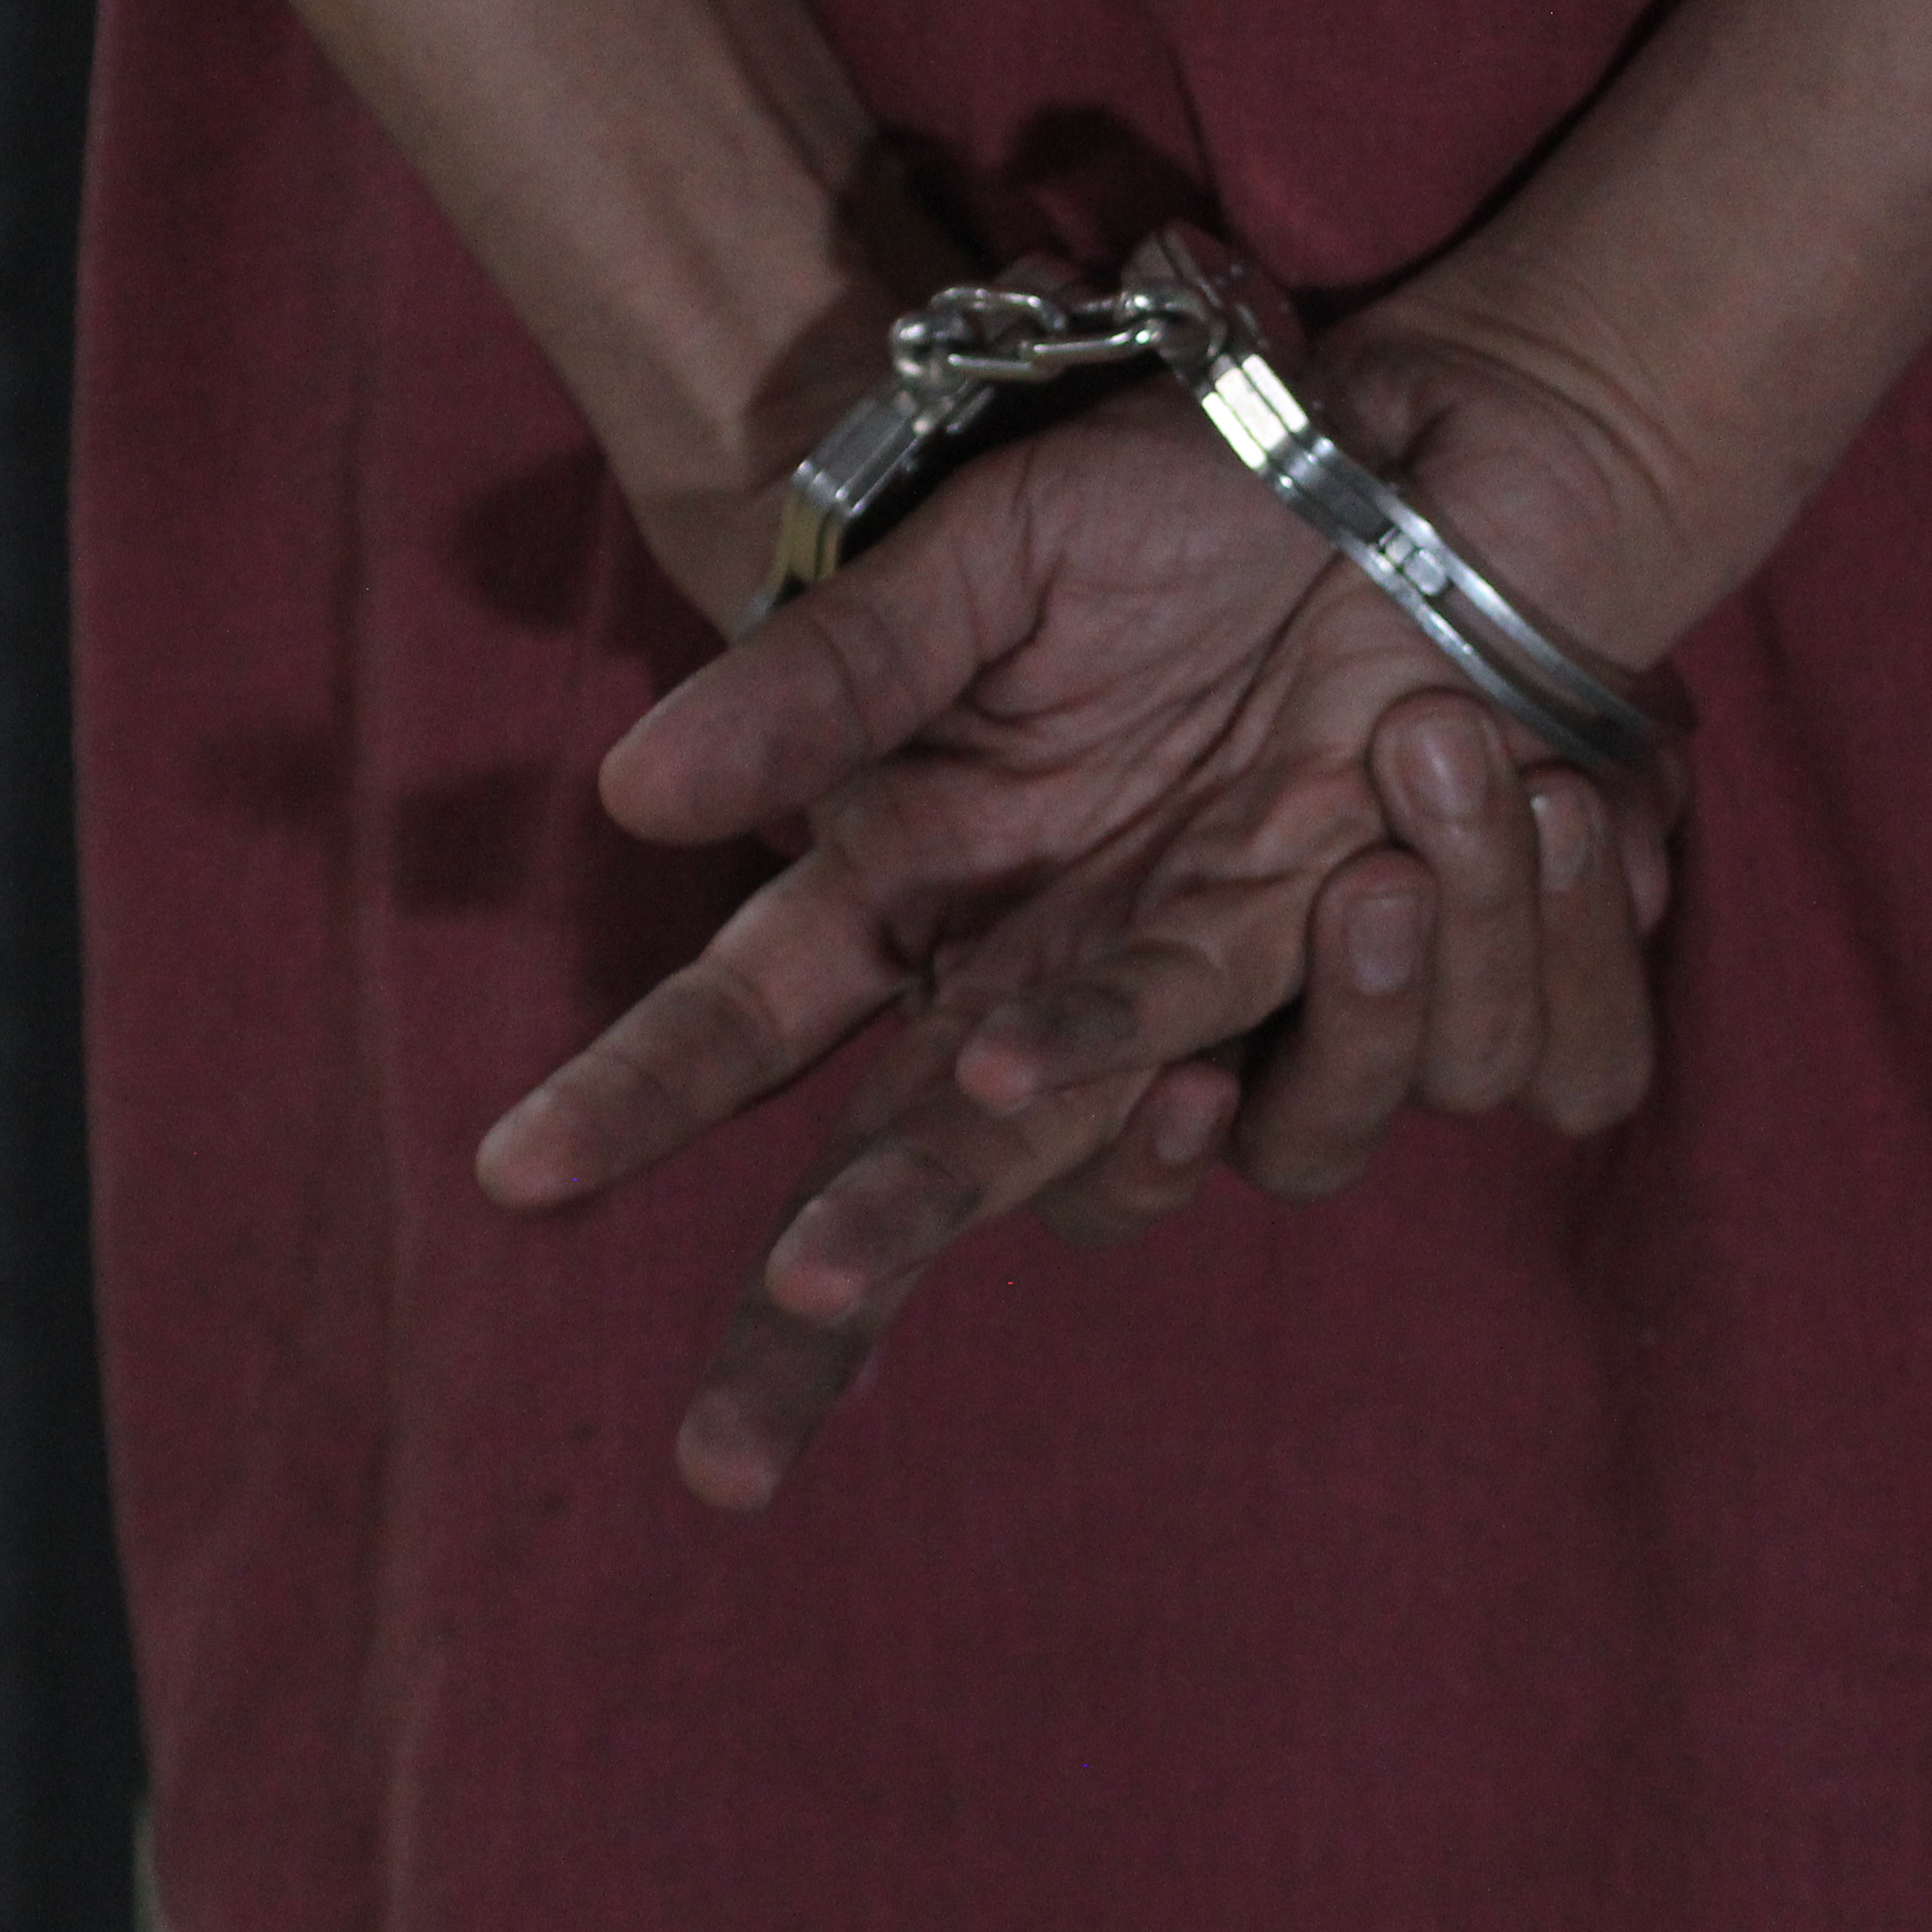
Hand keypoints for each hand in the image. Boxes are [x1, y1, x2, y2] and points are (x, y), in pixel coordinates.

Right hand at [475, 333, 1679, 1501]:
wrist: (1413, 472)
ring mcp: (1177, 997)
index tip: (518, 1176)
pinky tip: (1247, 990)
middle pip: (889, 1183)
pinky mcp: (1326, 980)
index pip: (742, 1021)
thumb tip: (633, 794)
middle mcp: (1024, 978)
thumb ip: (833, 680)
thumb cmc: (1181, 496)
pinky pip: (1274, 1092)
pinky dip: (1253, 1047)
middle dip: (813, 1317)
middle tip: (722, 1459)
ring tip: (991, 1084)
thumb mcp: (988, 558)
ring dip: (1041, 1167)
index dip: (638, 1098)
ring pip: (1081, 1173)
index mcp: (909, 879)